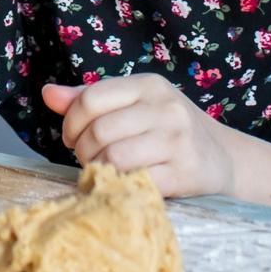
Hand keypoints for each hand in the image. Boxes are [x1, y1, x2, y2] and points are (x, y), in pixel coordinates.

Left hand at [44, 75, 235, 198]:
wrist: (222, 157)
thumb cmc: (167, 129)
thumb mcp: (133, 104)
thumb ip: (89, 99)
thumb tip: (47, 94)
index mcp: (148, 85)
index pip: (90, 99)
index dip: (71, 123)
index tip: (72, 137)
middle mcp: (165, 107)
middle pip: (98, 131)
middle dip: (83, 150)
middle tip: (88, 158)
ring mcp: (177, 139)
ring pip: (113, 158)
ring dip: (99, 170)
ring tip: (104, 171)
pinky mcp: (185, 171)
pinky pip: (135, 182)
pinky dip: (120, 186)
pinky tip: (122, 184)